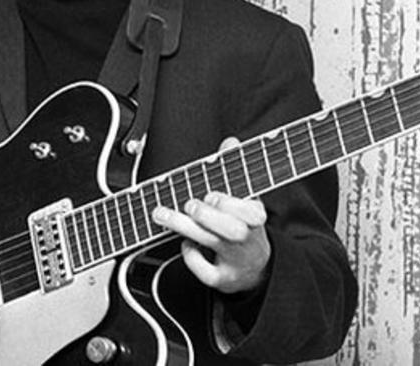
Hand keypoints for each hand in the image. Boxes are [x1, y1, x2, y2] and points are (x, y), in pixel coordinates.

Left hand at [152, 137, 270, 293]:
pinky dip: (192, 258)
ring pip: (213, 244)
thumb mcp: (244, 198)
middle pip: (232, 229)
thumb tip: (230, 141)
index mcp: (256, 216)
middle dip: (208, 215)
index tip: (211, 193)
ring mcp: (237, 260)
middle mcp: (249, 238)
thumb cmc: (243, 224)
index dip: (230, 203)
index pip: (251, 211)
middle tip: (189, 204)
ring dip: (186, 228)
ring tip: (163, 215)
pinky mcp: (224, 279)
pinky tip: (186, 245)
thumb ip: (234, 169)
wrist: (255, 265)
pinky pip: (207, 272)